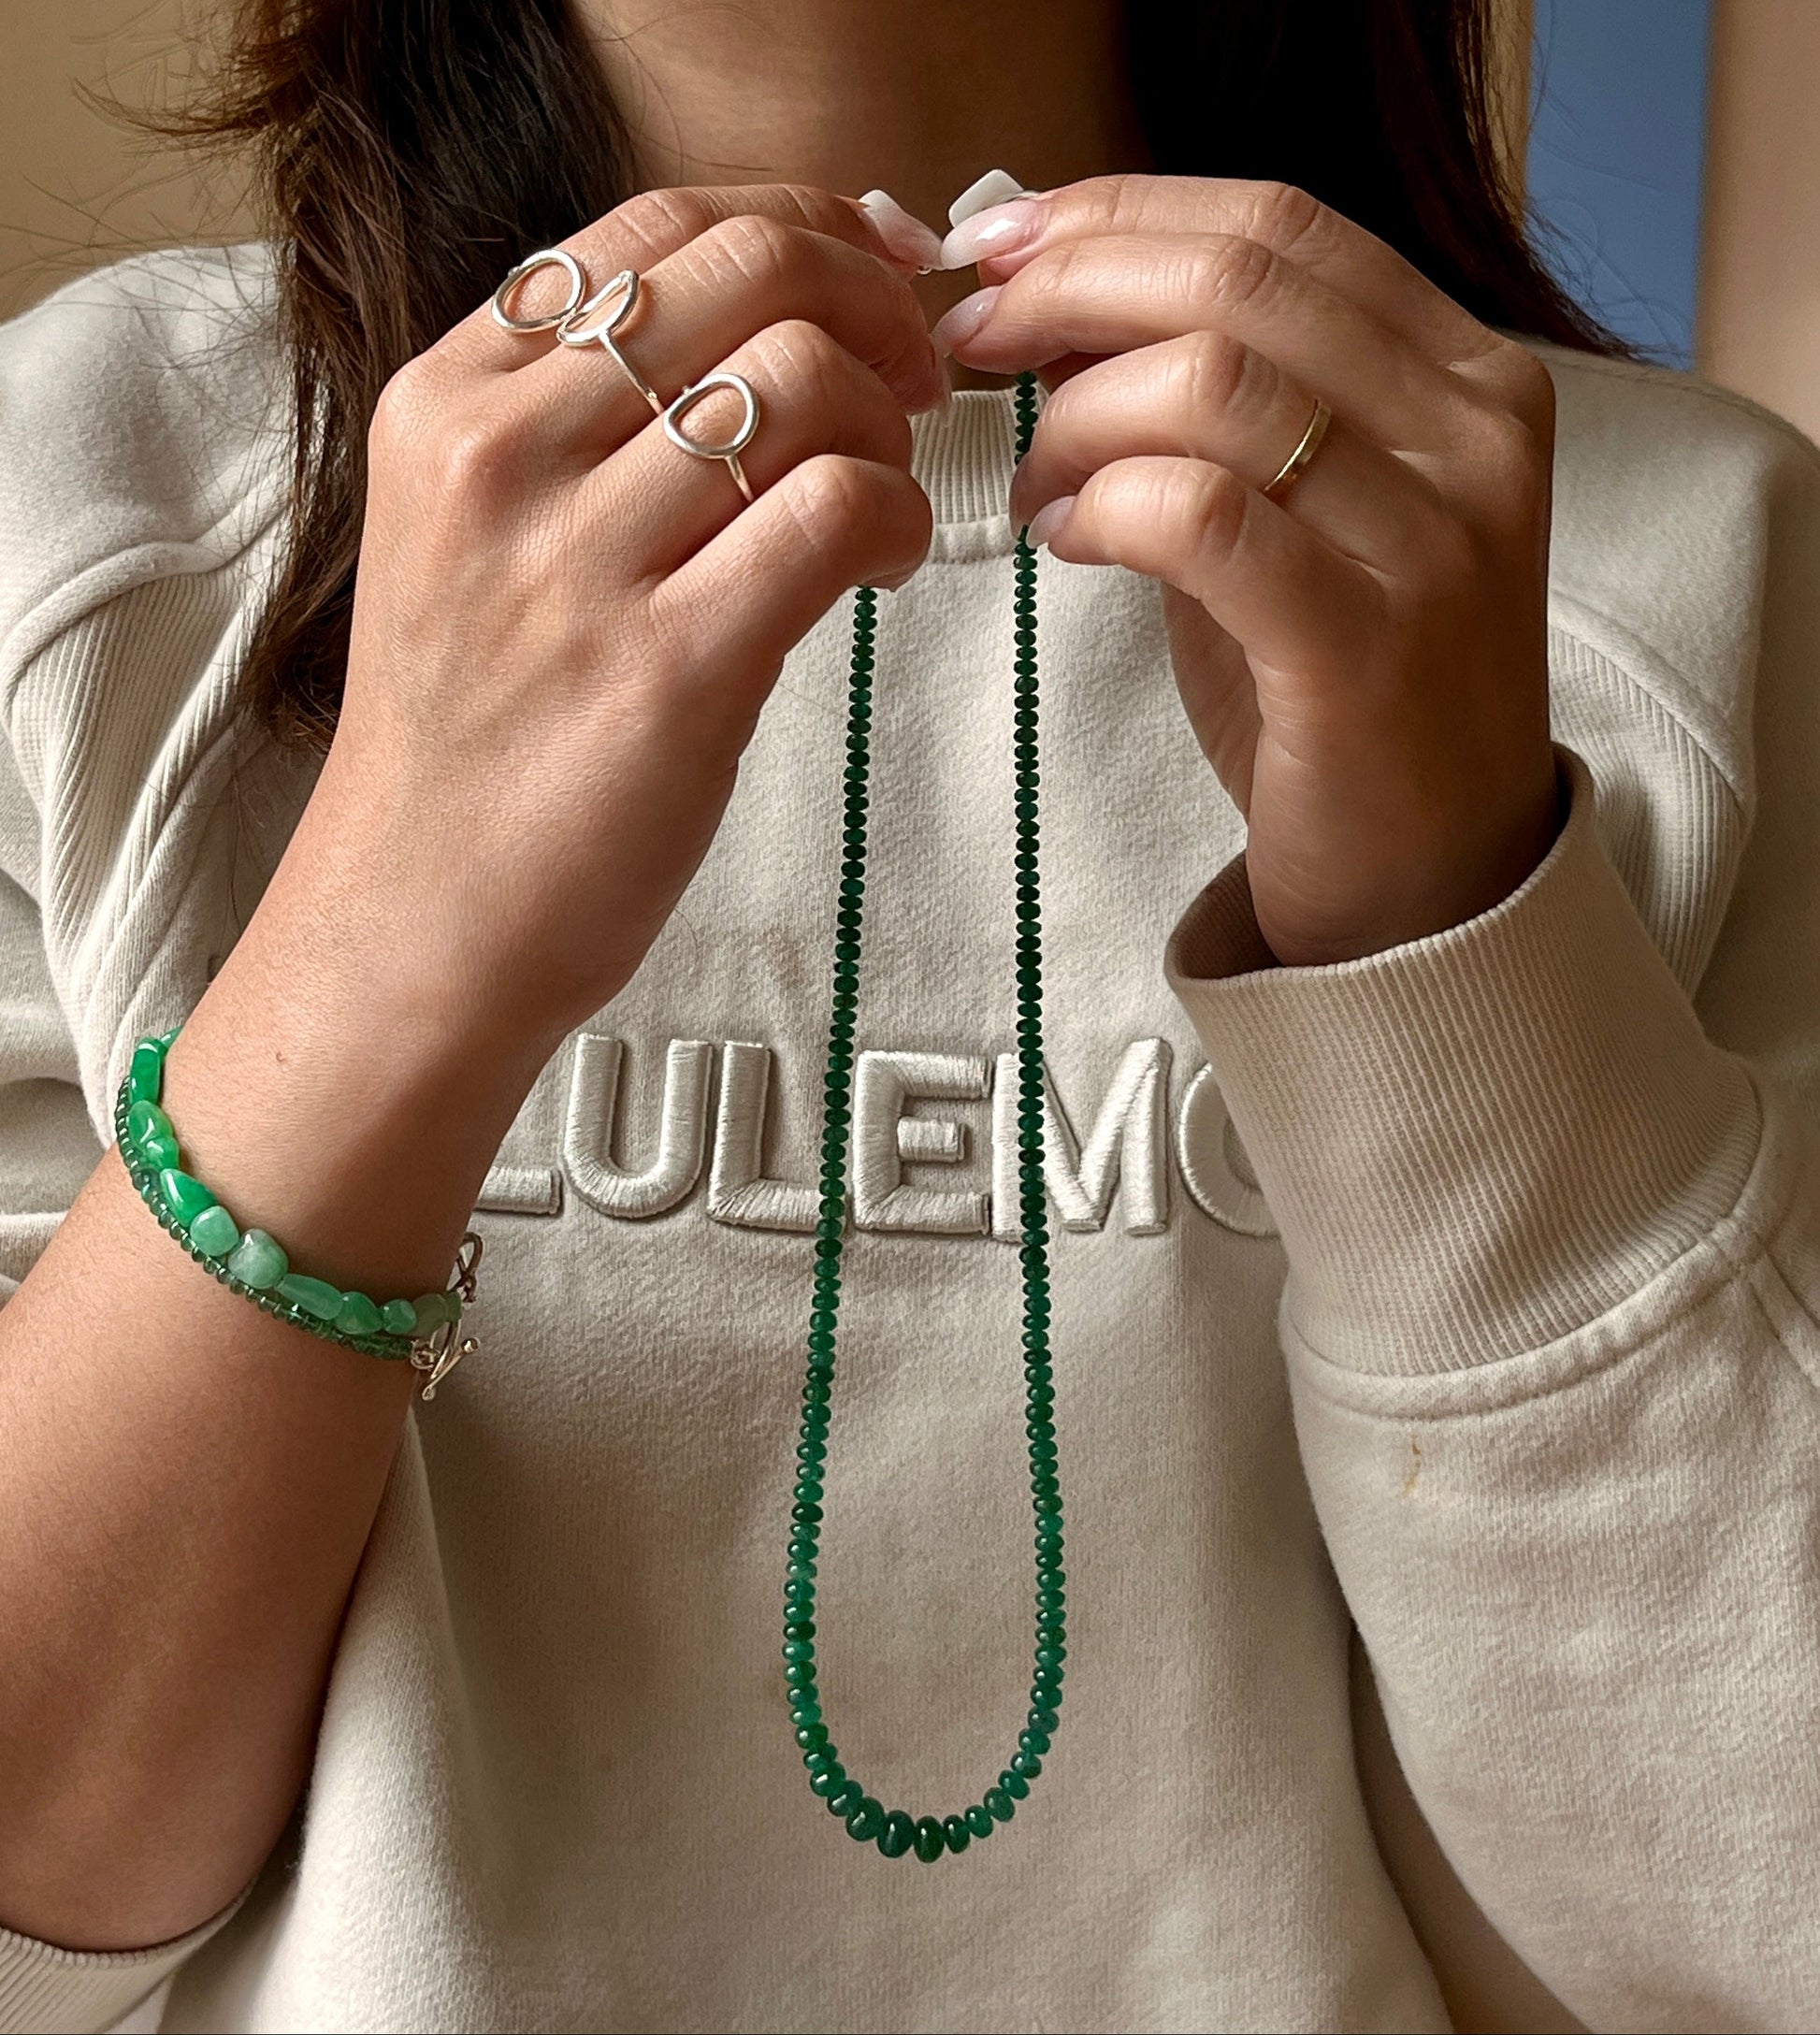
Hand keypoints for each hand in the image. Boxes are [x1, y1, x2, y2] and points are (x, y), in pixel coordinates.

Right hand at [295, 184, 940, 1057]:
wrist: (418, 921)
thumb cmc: (472, 738)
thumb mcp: (471, 537)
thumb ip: (580, 426)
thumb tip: (772, 329)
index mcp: (449, 400)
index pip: (658, 222)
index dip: (807, 223)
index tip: (877, 275)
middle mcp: (500, 457)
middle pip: (749, 268)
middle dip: (875, 303)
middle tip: (919, 378)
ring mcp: (577, 564)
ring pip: (804, 378)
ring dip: (893, 424)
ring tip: (886, 494)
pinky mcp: (666, 670)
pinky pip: (836, 511)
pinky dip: (899, 516)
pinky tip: (886, 566)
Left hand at [937, 174, 1561, 967]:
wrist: (1433, 879)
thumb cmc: (1341, 691)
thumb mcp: (1297, 516)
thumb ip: (1211, 410)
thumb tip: (1056, 310)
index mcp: (1466, 375)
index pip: (1279, 227)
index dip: (1119, 214)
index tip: (1000, 243)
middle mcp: (1472, 435)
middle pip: (1239, 280)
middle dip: (1070, 286)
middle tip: (967, 339)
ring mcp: (1435, 539)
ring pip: (1214, 386)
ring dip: (1076, 417)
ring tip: (1031, 482)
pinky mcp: (1366, 646)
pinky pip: (1201, 518)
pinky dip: (1104, 507)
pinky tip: (1061, 542)